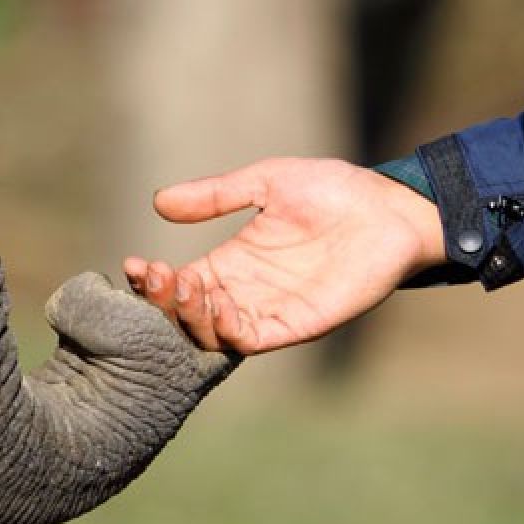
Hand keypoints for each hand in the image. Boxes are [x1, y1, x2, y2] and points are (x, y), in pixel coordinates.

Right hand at [124, 157, 445, 353]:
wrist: (390, 208)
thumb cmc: (333, 191)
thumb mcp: (265, 182)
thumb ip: (215, 196)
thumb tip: (158, 202)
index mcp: (232, 262)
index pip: (178, 283)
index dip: (151, 281)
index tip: (133, 263)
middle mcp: (244, 292)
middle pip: (187, 314)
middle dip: (163, 301)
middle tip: (155, 276)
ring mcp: (269, 311)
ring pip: (211, 333)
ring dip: (190, 316)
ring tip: (183, 287)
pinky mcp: (297, 325)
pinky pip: (251, 341)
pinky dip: (229, 330)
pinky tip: (221, 304)